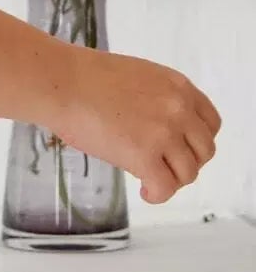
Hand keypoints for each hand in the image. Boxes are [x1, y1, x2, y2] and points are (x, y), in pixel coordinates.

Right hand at [51, 47, 220, 204]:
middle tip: (164, 166)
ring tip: (150, 180)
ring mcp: (164, 134)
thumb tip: (157, 127)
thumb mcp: (137, 77)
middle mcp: (179, 109)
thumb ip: (158, 99)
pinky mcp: (144, 156)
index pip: (210, 123)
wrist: (60, 82)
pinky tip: (144, 191)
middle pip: (204, 150)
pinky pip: (165, 187)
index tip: (181, 149)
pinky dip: (157, 194)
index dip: (197, 141)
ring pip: (188, 172)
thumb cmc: (83, 77)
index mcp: (178, 86)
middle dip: (186, 162)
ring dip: (171, 179)